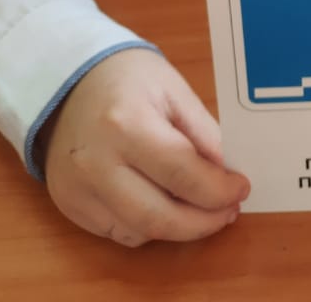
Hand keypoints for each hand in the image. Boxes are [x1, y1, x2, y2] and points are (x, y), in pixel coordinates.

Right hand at [41, 48, 248, 245]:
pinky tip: (166, 206)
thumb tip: (227, 174)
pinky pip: (117, 231)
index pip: (181, 173)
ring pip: (139, 233)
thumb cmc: (128, 78)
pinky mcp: (70, 205)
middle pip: (159, 216)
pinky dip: (148, 227)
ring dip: (179, 228)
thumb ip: (202, 133)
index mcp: (126, 124)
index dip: (218, 189)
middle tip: (228, 211)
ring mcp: (77, 189)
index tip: (241, 188)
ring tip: (202, 209)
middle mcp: (96, 163)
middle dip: (203, 222)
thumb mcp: (173, 89)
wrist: (69, 79)